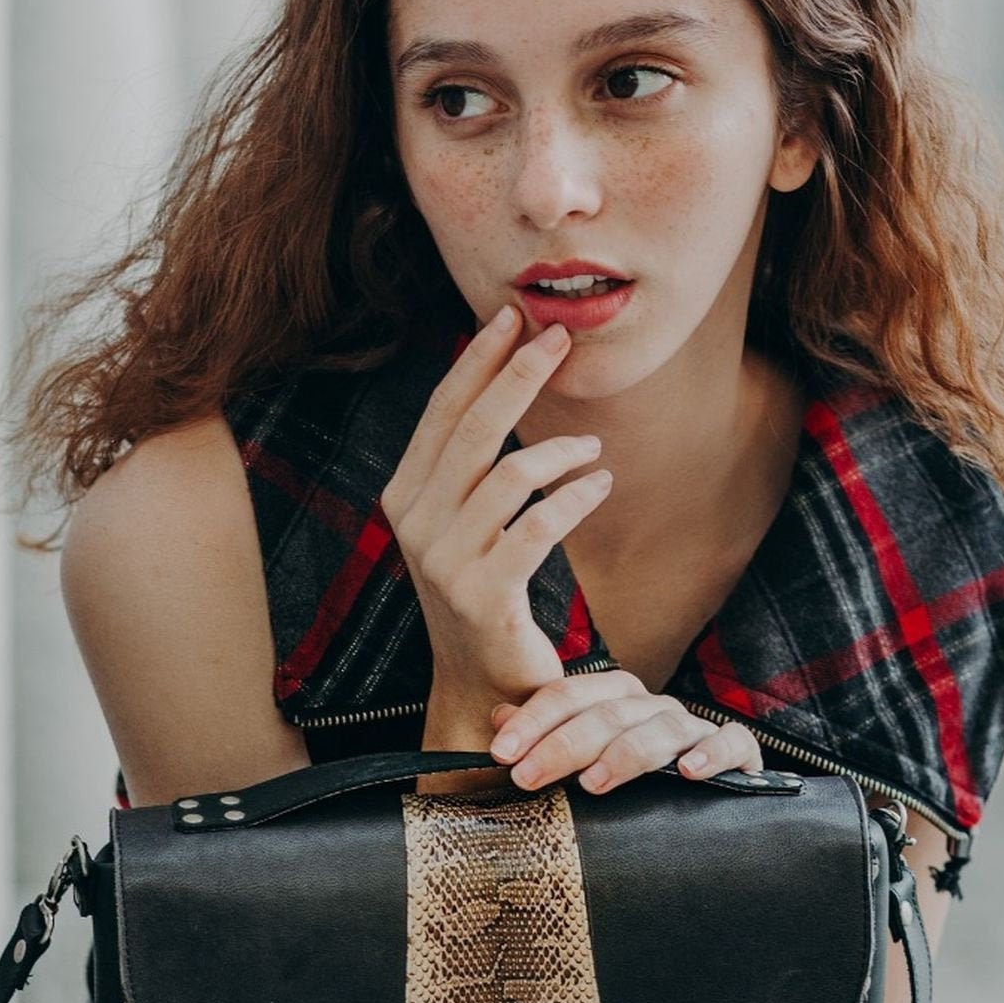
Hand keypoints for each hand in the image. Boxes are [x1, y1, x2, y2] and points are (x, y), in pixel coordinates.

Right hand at [380, 304, 614, 721]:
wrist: (481, 685)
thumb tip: (500, 381)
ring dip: (562, 449)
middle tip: (557, 339)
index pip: (440, 413)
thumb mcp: (461, 523)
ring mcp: (446, 560)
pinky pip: (539, 525)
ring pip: (510, 473)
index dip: (477, 361)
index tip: (510, 317)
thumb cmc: (483, 591)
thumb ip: (469, 465)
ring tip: (593, 448)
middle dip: (517, 375)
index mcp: (404, 497)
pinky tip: (599, 483)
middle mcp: (416, 523)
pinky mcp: (485, 593)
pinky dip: (576, 495)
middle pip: (472, 429)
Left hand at [485, 668, 763, 793]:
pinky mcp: (737, 753)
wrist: (701, 812)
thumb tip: (499, 719)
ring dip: (626, 752)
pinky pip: (730, 741)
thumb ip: (543, 738)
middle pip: (607, 713)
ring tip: (595, 782)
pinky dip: (712, 753)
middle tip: (527, 777)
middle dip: (564, 744)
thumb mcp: (580, 761)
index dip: (533, 721)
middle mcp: (652, 707)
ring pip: (662, 726)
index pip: (569, 696)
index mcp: (614, 700)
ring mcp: (694, 727)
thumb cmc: (629, 785)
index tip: (501, 752)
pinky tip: (689, 774)